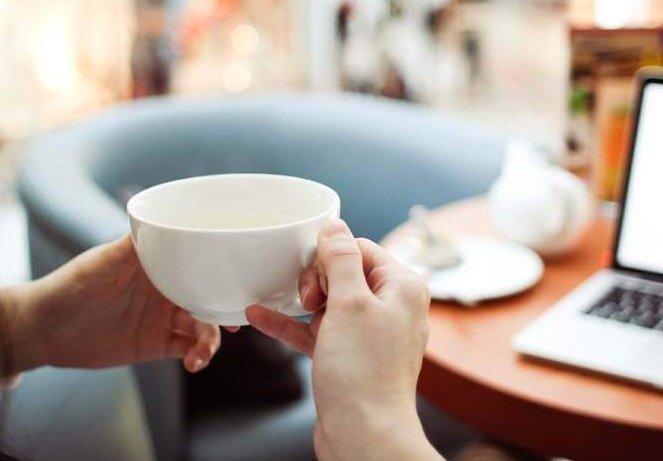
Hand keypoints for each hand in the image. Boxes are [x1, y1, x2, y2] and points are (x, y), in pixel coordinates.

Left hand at [0, 235, 223, 379]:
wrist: (41, 331)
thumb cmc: (66, 287)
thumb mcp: (97, 265)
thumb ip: (128, 249)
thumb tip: (157, 227)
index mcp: (158, 262)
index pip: (198, 258)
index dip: (222, 267)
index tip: (240, 276)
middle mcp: (166, 287)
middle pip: (209, 293)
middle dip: (226, 307)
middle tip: (239, 322)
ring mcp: (163, 316)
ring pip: (203, 324)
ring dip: (212, 338)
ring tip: (204, 352)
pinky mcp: (156, 343)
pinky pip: (187, 349)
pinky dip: (197, 357)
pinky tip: (195, 364)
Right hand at [246, 218, 442, 460]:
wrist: (364, 436)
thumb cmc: (364, 373)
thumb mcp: (349, 303)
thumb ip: (341, 259)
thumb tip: (335, 225)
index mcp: (403, 288)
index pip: (363, 249)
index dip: (332, 256)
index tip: (312, 271)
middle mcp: (391, 309)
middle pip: (345, 273)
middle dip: (317, 281)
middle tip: (308, 299)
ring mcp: (370, 336)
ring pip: (329, 303)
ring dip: (301, 302)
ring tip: (279, 301)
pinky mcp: (350, 358)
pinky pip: (318, 331)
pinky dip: (293, 325)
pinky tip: (259, 316)